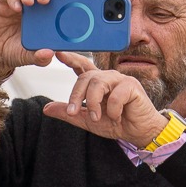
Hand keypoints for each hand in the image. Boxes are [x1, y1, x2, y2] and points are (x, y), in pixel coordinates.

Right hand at [0, 0, 65, 71]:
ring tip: (28, 3)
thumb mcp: (29, 57)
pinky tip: (16, 7)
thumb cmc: (14, 51)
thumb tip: (50, 53)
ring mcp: (16, 1)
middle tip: (44, 0)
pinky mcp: (1, 1)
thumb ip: (40, 57)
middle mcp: (31, 5)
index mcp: (44, 15)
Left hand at [41, 52, 168, 146]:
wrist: (139, 133)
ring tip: (96, 118)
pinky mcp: (132, 86)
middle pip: (86, 77)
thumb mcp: (87, 121)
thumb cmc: (117, 124)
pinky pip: (116, 95)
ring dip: (93, 102)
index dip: (70, 58)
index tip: (58, 53)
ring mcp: (120, 79)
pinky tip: (117, 117)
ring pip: (98, 83)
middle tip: (73, 112)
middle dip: (76, 95)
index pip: (82, 67)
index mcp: (98, 83)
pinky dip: (113, 110)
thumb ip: (69, 114)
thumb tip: (46, 108)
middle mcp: (108, 78)